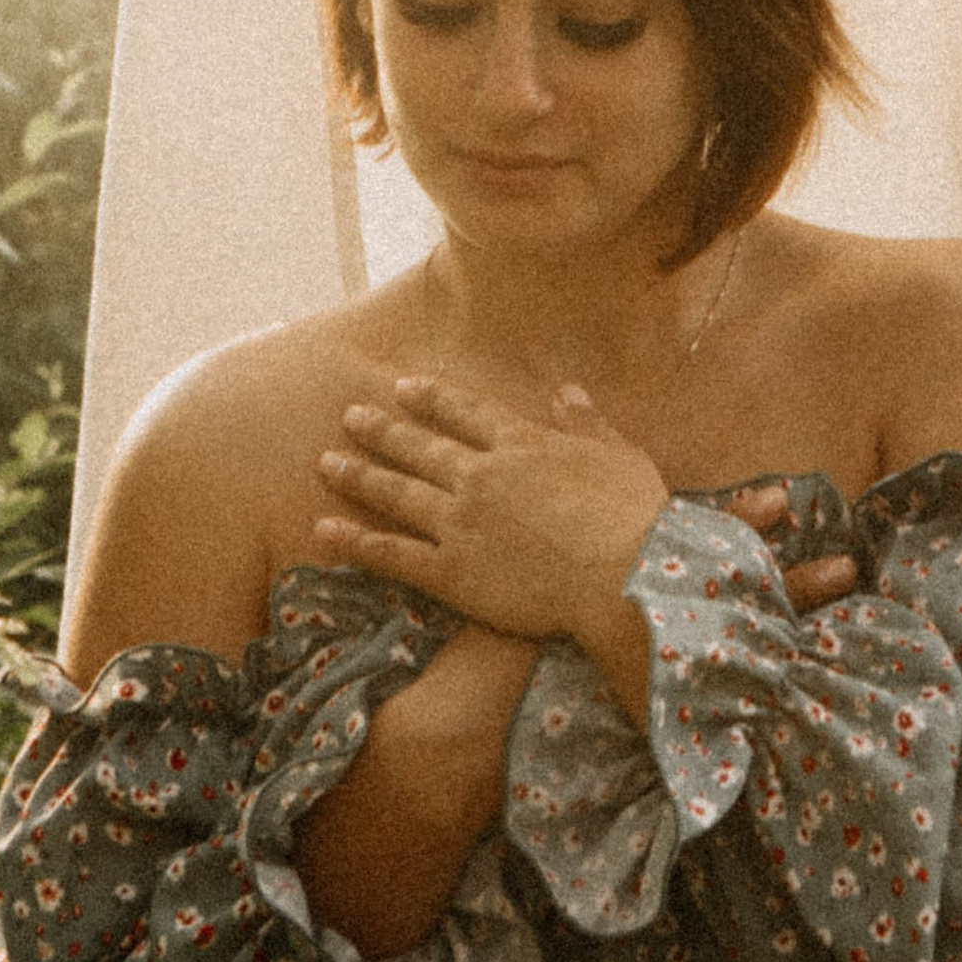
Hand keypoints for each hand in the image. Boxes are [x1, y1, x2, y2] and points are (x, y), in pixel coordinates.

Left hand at [313, 377, 856, 651]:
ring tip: (326, 463)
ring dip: (359, 476)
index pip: (466, 413)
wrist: (626, 575)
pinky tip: (325, 531)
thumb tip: (567, 390)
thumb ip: (588, 423)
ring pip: (397, 493)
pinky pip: (393, 554)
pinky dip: (356, 540)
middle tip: (349, 416)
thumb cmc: (636, 518)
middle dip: (382, 430)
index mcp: (523, 445)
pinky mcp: (452, 572)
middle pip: (420, 447)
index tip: (403, 386)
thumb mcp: (620, 455)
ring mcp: (461, 522)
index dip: (431, 398)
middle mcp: (482, 475)